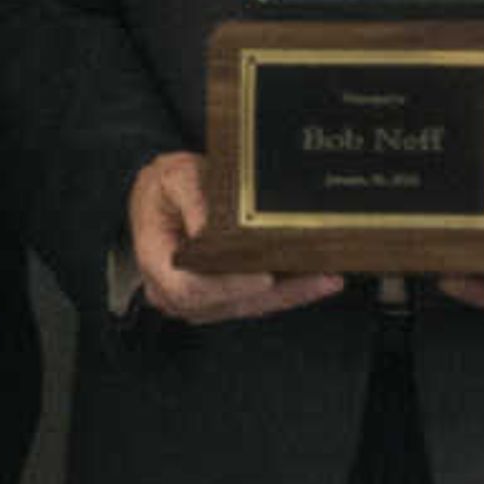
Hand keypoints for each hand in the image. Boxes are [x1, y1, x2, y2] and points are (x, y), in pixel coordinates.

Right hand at [127, 151, 340, 324]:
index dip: (228, 287)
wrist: (160, 198)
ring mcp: (198, 301)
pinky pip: (255, 303)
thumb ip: (192, 198)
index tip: (265, 277)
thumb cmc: (165, 188)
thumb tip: (211, 228)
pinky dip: (288, 293)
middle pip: (228, 304)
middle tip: (318, 277)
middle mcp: (173, 293)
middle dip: (277, 293)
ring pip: (248, 306)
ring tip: (327, 279)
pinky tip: (317, 282)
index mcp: (156, 263)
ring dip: (290, 295)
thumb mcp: (174, 177)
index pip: (190, 289)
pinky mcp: (220, 300)